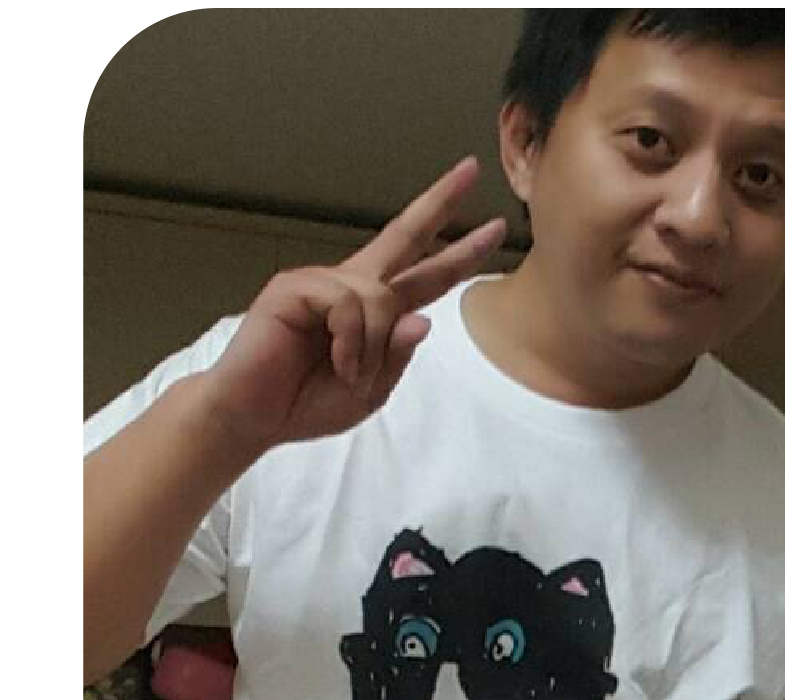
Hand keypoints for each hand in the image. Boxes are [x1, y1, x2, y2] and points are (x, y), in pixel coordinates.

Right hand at [199, 156, 506, 453]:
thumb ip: (398, 356)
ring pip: (379, 297)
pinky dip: (350, 343)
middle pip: (405, 236)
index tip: (495, 226)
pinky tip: (335, 361)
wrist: (258, 415)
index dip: (460, 252)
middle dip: (440, 204)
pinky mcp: (294, 286)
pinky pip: (348, 306)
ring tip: (346, 373)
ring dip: (371, 347)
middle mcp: (352, 287)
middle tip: (471, 168)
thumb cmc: (309, 402)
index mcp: (376, 311)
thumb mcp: (372, 391)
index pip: (425, 273)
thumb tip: (422, 319)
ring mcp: (322, 281)